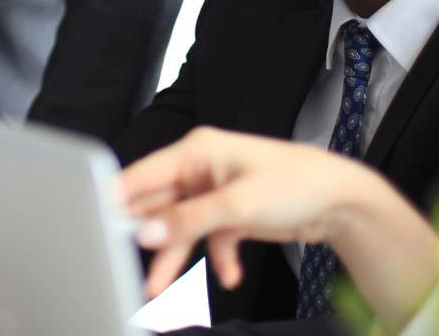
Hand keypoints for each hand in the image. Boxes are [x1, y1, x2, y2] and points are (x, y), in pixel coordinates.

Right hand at [119, 127, 438, 327]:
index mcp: (198, 150)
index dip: (117, 196)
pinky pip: (210, 237)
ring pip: (182, 225)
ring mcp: (217, 191)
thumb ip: (189, 220)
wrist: (343, 201)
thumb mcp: (238, 205)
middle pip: (160, 203)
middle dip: (145, 233)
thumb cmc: (297, 183)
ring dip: (174, 255)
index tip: (94, 220)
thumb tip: (146, 231)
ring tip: (158, 288)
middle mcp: (203, 168)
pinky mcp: (232, 212)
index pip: (144, 173)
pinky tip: (229, 274)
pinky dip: (216, 257)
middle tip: (117, 256)